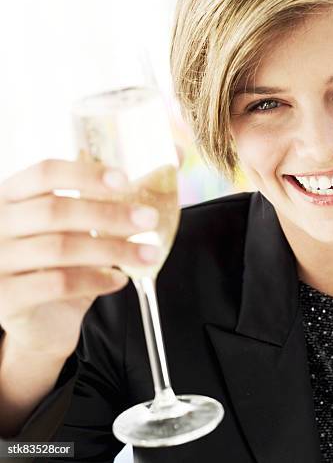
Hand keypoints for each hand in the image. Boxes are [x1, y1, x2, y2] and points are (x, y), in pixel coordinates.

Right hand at [0, 159, 160, 361]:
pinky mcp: (6, 298)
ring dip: (114, 249)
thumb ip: (119, 193)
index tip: (125, 179)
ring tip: (149, 253)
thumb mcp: (86, 225)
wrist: (41, 320)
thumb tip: (173, 155)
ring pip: (62, 248)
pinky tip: (121, 279)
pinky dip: (97, 280)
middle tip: (150, 219)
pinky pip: (58, 284)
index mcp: (14, 195)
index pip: (44, 172)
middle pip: (56, 210)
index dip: (85, 173)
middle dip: (110, 214)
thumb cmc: (66, 261)